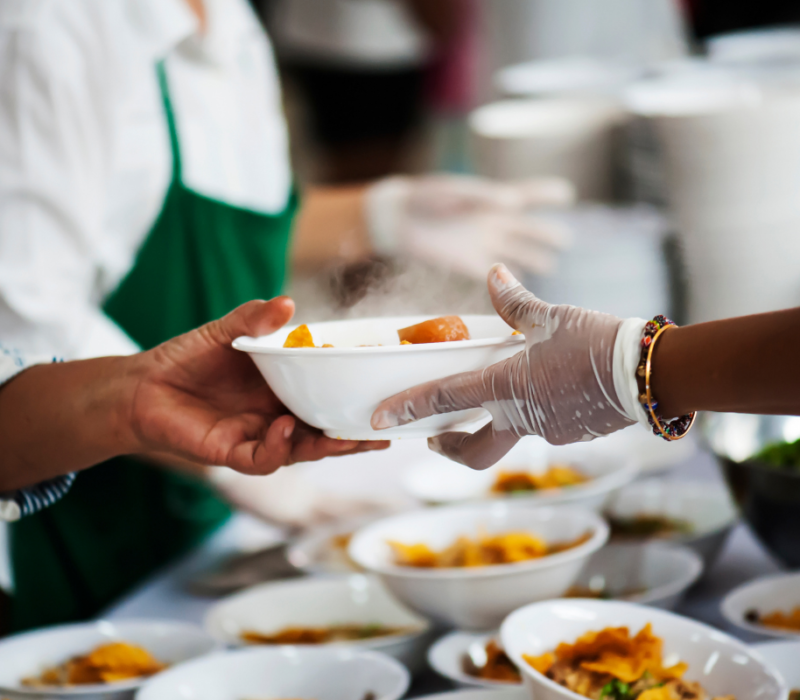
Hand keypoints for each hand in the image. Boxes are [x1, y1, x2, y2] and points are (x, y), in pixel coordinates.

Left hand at [125, 297, 388, 473]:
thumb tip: (288, 303)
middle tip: (384, 435)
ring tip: (346, 438)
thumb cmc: (186, 360)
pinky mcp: (230, 453)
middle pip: (324, 433)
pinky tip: (285, 429)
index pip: (327, 399)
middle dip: (354, 437)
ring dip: (325, 447)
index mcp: (283, 391)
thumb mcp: (225, 334)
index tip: (385, 394)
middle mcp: (276, 418)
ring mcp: (256, 437)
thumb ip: (254, 321)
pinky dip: (277, 448)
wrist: (141, 386)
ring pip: (301, 451)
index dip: (354, 401)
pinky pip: (261, 458)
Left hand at [364, 174, 574, 278]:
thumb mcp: (454, 192)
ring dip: (532, 260)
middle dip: (546, 235)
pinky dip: (507, 284)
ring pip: (515, 254)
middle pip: (526, 230)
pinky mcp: (467, 264)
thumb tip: (512, 201)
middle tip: (565, 240)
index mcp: (491, 201)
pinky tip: (520, 290)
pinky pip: (494, 276)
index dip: (547, 194)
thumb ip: (483, 196)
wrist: (398, 220)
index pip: (527, 195)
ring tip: (548, 265)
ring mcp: (481, 246)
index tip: (567, 193)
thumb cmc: (425, 198)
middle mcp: (491, 224)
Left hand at [370, 264, 634, 468]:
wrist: (651, 374)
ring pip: (506, 435)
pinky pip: (538, 427)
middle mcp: (519, 417)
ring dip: (493, 422)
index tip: (379, 421)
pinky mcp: (570, 435)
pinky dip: (529, 414)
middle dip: (446, 448)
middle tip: (433, 438)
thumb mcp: (550, 317)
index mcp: (504, 386)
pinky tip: (546, 391)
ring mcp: (545, 431)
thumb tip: (493, 274)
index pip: (442, 400)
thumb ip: (514, 301)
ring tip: (502, 393)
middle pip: (471, 450)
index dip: (406, 409)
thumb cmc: (597, 342)